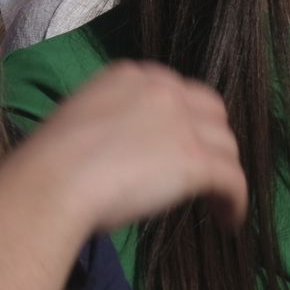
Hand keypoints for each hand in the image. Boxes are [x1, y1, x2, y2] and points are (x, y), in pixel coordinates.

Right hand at [0, 61, 247, 235]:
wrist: (52, 182)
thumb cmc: (51, 162)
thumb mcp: (83, 119)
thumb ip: (118, 119)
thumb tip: (134, 145)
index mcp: (131, 76)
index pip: (177, 92)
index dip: (185, 119)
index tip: (179, 141)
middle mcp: (165, 90)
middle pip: (210, 113)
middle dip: (210, 138)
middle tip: (201, 166)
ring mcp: (185, 124)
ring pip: (226, 145)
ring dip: (223, 170)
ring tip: (215, 197)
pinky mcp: (197, 159)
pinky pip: (232, 179)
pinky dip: (235, 200)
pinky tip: (228, 217)